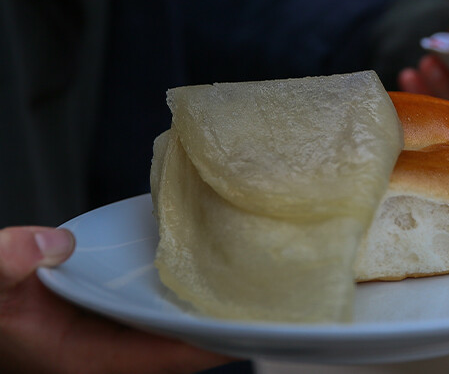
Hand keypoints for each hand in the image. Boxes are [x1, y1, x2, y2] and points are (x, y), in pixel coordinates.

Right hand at [0, 226, 231, 373]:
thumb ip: (12, 260)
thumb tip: (55, 243)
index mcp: (87, 359)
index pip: (166, 357)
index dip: (210, 345)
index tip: (250, 328)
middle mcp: (108, 360)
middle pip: (183, 352)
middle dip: (223, 333)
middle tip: (269, 304)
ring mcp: (113, 346)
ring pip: (175, 339)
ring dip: (208, 320)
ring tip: (253, 292)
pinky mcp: (113, 329)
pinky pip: (160, 324)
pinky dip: (185, 307)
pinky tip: (208, 280)